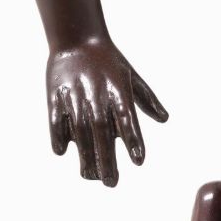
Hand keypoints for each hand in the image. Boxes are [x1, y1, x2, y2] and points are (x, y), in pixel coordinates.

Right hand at [46, 38, 166, 185]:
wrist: (76, 37)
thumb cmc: (108, 60)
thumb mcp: (131, 76)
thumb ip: (146, 99)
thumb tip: (164, 118)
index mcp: (119, 91)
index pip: (128, 119)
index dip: (133, 140)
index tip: (139, 161)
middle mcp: (98, 95)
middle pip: (103, 132)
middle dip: (107, 159)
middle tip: (112, 183)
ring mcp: (75, 96)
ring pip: (80, 131)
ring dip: (85, 155)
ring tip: (90, 176)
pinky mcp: (56, 95)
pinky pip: (56, 121)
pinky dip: (58, 136)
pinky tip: (63, 152)